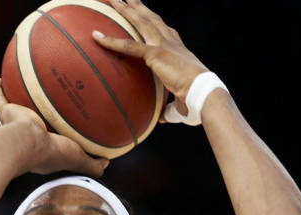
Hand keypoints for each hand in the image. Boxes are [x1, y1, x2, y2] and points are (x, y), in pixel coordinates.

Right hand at [0, 78, 108, 176]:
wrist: (28, 143)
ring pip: (13, 110)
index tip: (60, 129)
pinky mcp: (7, 112)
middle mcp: (26, 136)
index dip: (53, 136)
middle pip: (30, 124)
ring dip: (15, 102)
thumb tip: (107, 162)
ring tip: (20, 90)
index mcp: (41, 147)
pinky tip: (0, 79)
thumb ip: (92, 164)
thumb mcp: (78, 159)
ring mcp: (14, 124)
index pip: (48, 141)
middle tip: (41, 108)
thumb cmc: (52, 152)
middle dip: (33, 118)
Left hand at [92, 0, 209, 119]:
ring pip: (140, 22)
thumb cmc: (198, 101)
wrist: (204, 93)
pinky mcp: (155, 53)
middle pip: (152, 19)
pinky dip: (110, 41)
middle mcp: (172, 42)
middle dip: (139, 7)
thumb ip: (170, 108)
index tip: (148, 14)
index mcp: (180, 50)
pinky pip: (128, 45)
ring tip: (114, 0)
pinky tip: (96, 36)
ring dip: (126, 9)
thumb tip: (163, 117)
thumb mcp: (182, 104)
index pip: (166, 31)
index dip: (156, 22)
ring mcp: (163, 45)